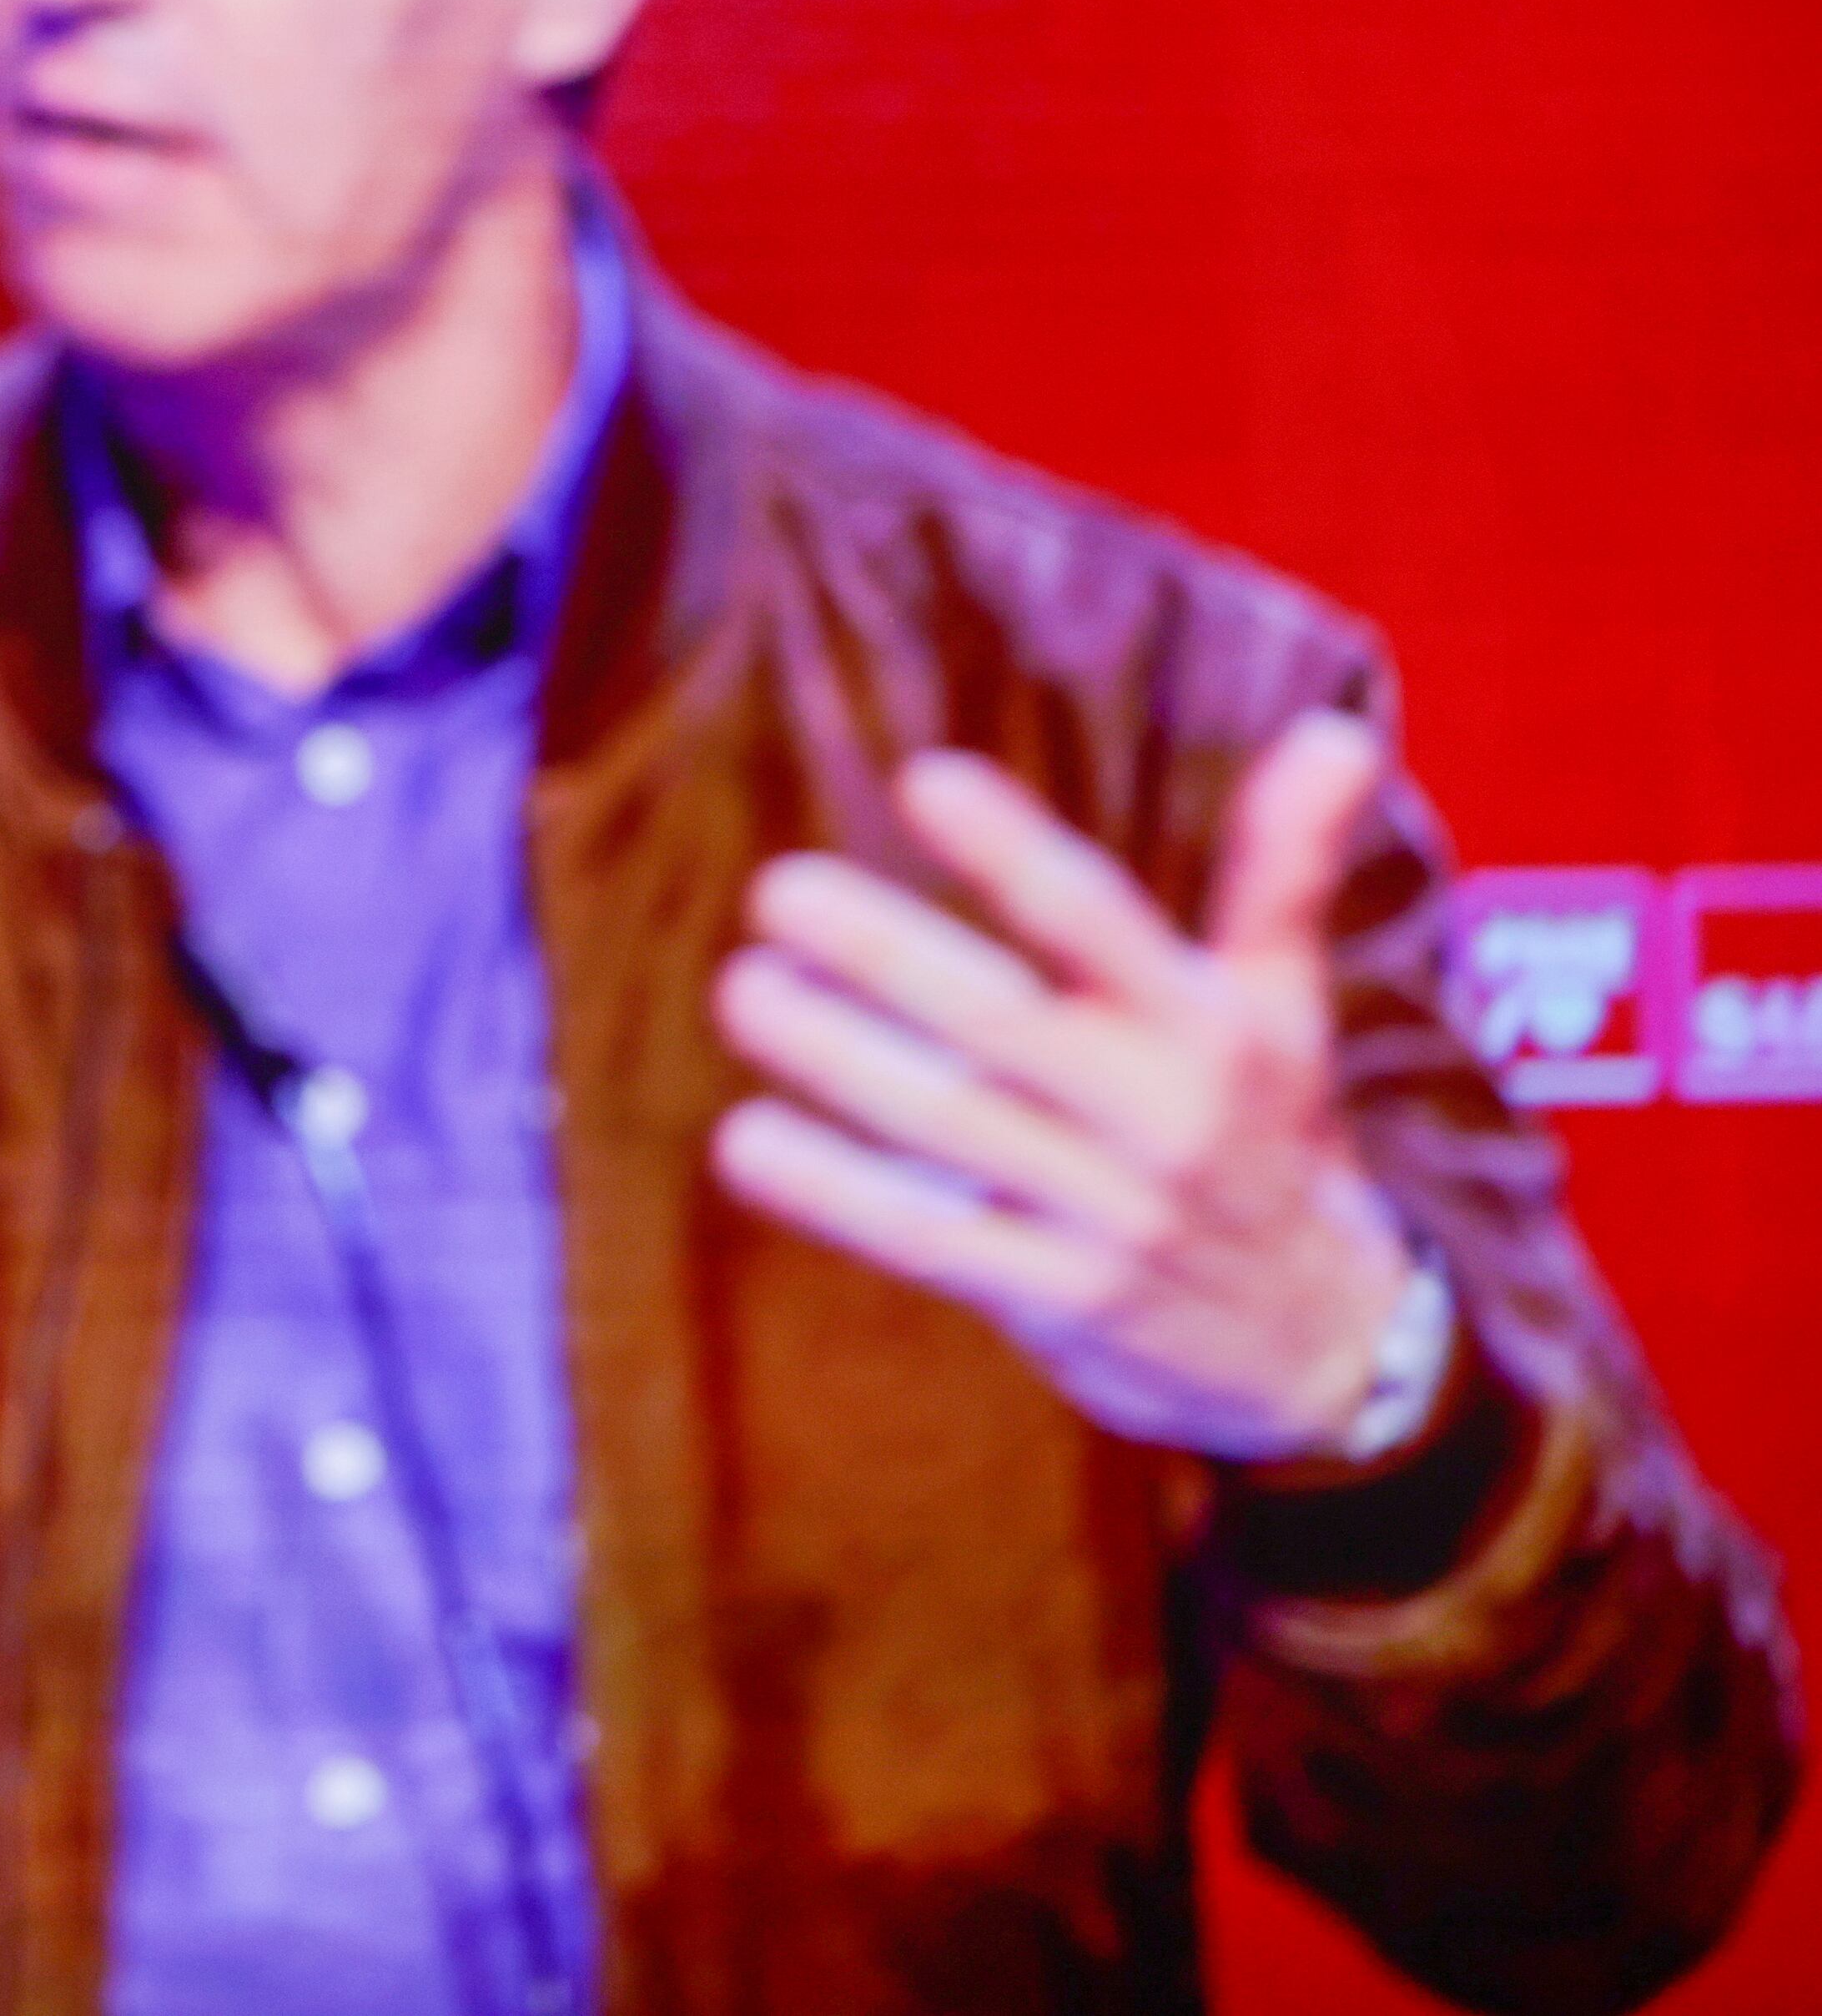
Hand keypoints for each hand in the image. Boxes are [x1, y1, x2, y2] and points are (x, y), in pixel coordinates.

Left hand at [708, 710, 1410, 1459]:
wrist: (1322, 1352)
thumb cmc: (1267, 1138)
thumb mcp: (1285, 1007)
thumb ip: (1282, 867)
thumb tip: (1335, 728)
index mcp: (1212, 1029)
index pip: (1103, 923)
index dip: (1014, 852)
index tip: (924, 779)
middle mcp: (1161, 1117)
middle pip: (1002, 1022)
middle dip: (884, 954)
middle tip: (777, 889)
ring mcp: (1107, 1215)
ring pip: (948, 1126)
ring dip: (834, 1057)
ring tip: (744, 989)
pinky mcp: (1056, 1301)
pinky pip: (926, 1240)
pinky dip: (833, 1192)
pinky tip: (745, 1139)